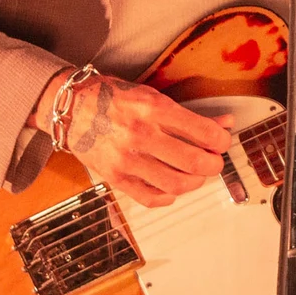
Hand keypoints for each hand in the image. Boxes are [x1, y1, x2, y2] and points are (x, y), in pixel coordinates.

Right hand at [39, 74, 235, 206]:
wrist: (71, 108)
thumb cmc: (113, 98)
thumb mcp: (152, 96)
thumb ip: (189, 114)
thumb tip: (224, 123)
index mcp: (152, 109)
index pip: (203, 132)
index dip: (221, 140)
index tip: (222, 141)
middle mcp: (140, 135)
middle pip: (193, 162)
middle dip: (213, 165)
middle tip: (214, 161)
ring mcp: (126, 159)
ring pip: (175, 184)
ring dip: (195, 183)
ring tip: (196, 175)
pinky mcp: (114, 177)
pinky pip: (149, 198)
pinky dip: (167, 197)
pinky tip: (172, 189)